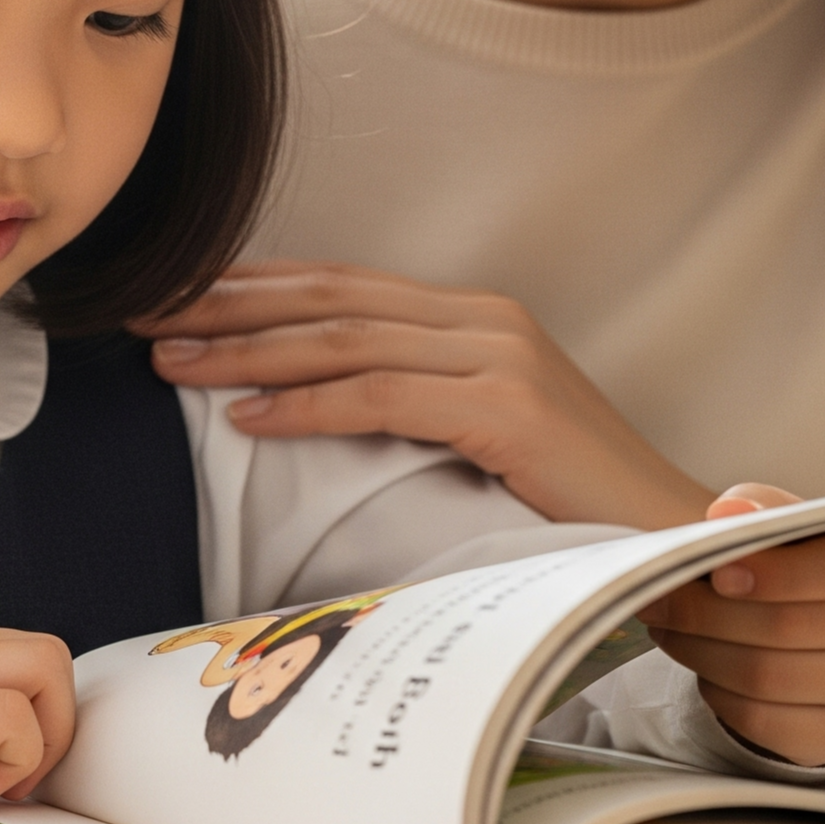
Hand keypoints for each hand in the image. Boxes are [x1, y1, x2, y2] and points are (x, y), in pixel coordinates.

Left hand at [145, 261, 710, 528]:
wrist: (680, 540)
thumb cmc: (568, 501)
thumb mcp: (477, 431)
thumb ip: (407, 398)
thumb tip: (298, 399)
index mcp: (472, 315)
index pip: (340, 283)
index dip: (251, 286)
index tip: (175, 296)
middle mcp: (483, 318)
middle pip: (327, 296)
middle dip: (227, 304)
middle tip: (144, 315)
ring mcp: (497, 356)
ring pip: (342, 337)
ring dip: (245, 350)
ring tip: (170, 361)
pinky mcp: (505, 407)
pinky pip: (379, 396)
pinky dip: (304, 405)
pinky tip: (246, 416)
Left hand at [640, 484, 824, 766]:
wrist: (818, 610)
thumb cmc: (791, 553)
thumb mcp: (779, 515)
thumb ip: (756, 507)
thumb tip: (728, 514)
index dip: (780, 572)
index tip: (718, 572)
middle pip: (793, 627)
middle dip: (706, 612)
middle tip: (654, 596)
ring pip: (771, 677)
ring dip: (700, 650)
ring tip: (665, 624)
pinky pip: (765, 721)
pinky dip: (718, 693)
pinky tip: (701, 664)